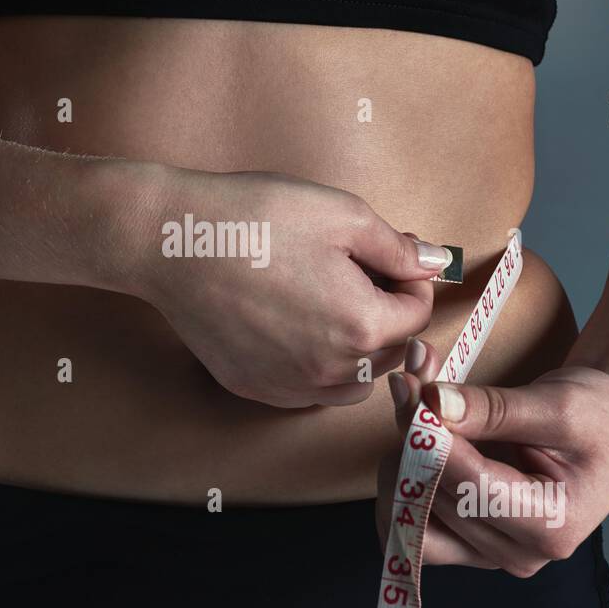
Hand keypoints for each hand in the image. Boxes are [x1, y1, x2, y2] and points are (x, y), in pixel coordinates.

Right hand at [136, 168, 451, 406]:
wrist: (174, 242)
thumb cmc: (256, 218)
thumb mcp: (343, 215)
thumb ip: (398, 248)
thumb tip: (434, 264)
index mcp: (361, 325)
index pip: (417, 316)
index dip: (411, 281)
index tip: (388, 257)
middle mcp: (330, 370)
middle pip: (390, 354)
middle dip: (387, 315)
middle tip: (359, 273)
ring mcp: (289, 385)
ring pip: (352, 384)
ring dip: (358, 351)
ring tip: (332, 305)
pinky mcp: (254, 387)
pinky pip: (307, 392)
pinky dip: (317, 369)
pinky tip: (296, 329)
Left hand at [380, 338, 608, 573]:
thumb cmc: (601, 415)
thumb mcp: (558, 402)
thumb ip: (494, 408)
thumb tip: (434, 404)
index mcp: (553, 525)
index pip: (467, 484)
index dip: (430, 435)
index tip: (411, 386)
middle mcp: (520, 554)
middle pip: (436, 499)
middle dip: (414, 436)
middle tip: (410, 380)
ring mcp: (493, 554)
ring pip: (412, 519)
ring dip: (400, 460)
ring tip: (413, 406)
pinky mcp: (471, 545)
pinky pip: (414, 527)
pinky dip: (403, 482)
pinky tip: (411, 442)